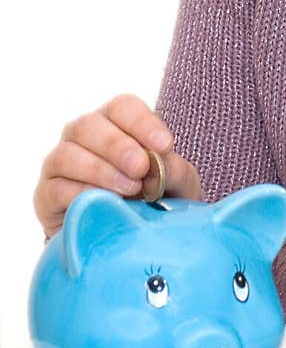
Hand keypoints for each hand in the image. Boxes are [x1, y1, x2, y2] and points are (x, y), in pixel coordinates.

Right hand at [35, 94, 202, 239]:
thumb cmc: (156, 200)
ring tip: (130, 189)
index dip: (142, 122)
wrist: (131, 239)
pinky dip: (82, 194)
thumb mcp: (177, 185)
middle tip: (141, 168)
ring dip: (100, 170)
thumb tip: (160, 160)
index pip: (122, 107)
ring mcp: (60, 165)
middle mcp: (82, 137)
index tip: (165, 145)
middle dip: (117, 146)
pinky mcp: (47, 195)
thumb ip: (173, 170)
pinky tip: (105, 203)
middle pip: (88, 125)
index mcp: (115, 123)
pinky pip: (56, 188)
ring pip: (67, 154)